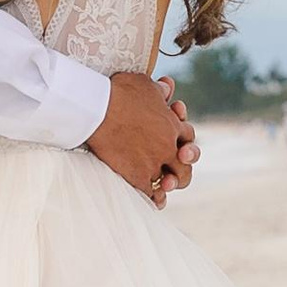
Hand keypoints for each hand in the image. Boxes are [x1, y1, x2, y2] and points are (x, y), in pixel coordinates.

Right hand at [85, 70, 192, 207]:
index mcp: (172, 125)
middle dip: (182, 167)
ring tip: (166, 186)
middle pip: (186, 165)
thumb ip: (158, 90)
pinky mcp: (137, 176)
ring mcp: (154, 164)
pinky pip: (151, 195)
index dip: (183, 140)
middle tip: (175, 171)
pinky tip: (155, 202)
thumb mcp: (143, 84)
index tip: (174, 142)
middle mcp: (168, 147)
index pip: (188, 137)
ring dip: (170, 184)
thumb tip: (166, 88)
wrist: (98, 109)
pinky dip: (155, 199)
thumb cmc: (118, 92)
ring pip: (172, 182)